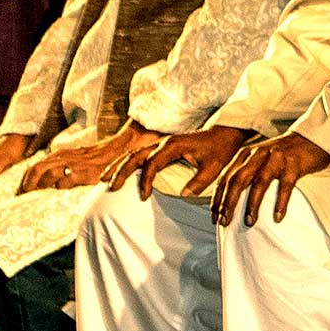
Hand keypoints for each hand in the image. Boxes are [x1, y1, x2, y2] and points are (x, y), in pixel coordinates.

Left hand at [18, 136, 126, 194]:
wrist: (116, 150)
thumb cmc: (94, 157)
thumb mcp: (74, 157)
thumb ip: (61, 165)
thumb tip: (47, 180)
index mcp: (60, 154)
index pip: (36, 165)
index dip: (27, 178)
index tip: (23, 190)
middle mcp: (64, 158)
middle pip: (38, 169)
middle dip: (29, 182)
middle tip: (25, 194)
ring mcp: (74, 165)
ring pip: (48, 174)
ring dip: (41, 186)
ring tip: (38, 196)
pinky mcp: (83, 173)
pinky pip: (65, 181)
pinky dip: (59, 187)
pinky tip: (59, 192)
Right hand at [104, 123, 254, 200]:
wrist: (225, 133)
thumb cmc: (220, 149)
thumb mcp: (214, 167)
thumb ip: (200, 181)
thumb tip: (183, 195)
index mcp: (174, 145)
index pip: (152, 163)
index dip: (146, 180)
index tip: (144, 196)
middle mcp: (165, 142)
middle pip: (136, 155)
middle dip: (121, 170)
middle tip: (111, 186)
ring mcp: (162, 143)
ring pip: (135, 153)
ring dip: (119, 165)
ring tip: (104, 178)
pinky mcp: (163, 147)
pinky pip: (141, 154)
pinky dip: (127, 162)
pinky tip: (118, 171)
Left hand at [207, 135, 329, 228]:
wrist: (311, 139)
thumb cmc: (283, 154)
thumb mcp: (260, 159)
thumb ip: (246, 172)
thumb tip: (229, 200)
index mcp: (248, 154)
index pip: (227, 177)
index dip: (218, 198)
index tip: (215, 217)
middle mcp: (259, 154)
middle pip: (238, 179)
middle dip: (229, 202)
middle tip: (225, 222)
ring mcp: (277, 158)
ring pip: (259, 183)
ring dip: (252, 204)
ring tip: (249, 222)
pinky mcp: (294, 165)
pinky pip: (285, 186)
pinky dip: (280, 203)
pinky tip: (277, 217)